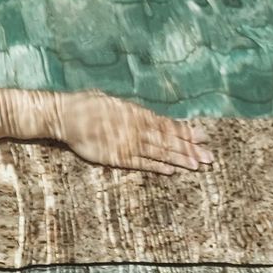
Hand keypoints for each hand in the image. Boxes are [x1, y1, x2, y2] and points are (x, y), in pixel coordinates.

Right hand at [53, 90, 213, 173]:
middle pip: (167, 140)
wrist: (64, 115)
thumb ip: (131, 110)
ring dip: (178, 160)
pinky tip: (171, 171)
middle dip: (190, 149)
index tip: (203, 137)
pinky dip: (157, 167)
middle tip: (209, 157)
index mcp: (135, 112)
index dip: (185, 132)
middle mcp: (134, 128)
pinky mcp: (116, 156)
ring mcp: (126, 142)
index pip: (166, 124)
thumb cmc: (86, 104)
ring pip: (158, 153)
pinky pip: (140, 163)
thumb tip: (146, 116)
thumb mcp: (112, 101)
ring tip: (196, 166)